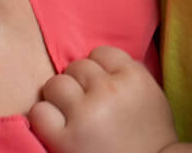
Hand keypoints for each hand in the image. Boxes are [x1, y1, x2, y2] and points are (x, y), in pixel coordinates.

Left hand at [28, 46, 178, 152]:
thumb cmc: (151, 138)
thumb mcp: (151, 96)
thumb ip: (129, 74)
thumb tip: (100, 62)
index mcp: (133, 77)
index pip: (101, 52)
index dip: (98, 69)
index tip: (100, 87)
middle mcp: (109, 90)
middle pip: (77, 66)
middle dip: (78, 84)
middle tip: (85, 104)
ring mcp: (85, 114)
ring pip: (55, 84)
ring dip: (59, 98)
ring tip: (69, 114)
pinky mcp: (65, 139)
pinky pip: (40, 112)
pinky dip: (44, 118)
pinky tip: (56, 128)